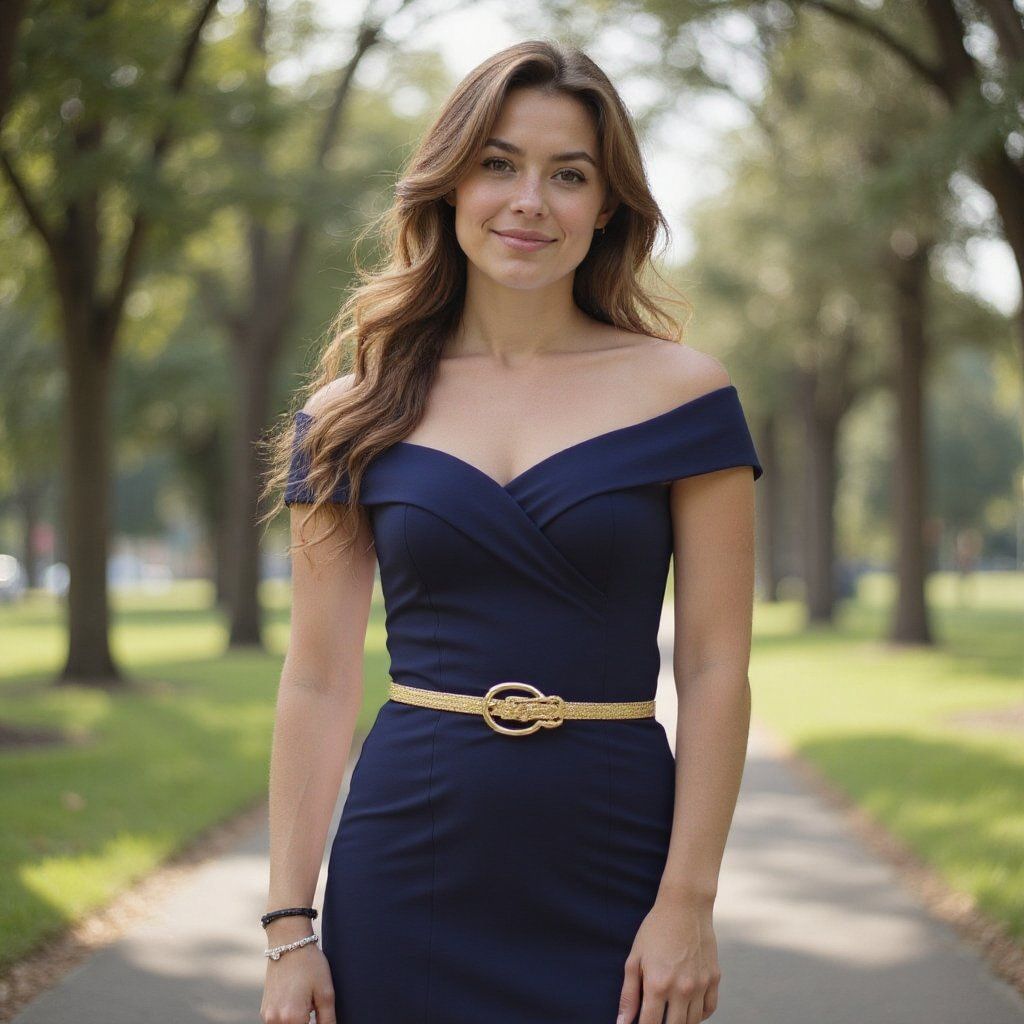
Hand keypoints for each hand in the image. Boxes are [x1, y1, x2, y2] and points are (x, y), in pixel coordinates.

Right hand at [260, 941, 336, 1023]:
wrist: (289, 943)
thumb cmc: (310, 964)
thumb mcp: (326, 992)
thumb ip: (328, 1020)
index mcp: (293, 1018)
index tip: (320, 1015)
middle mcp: (276, 1021)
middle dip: (307, 1023)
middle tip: (314, 1007)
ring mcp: (267, 1016)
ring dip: (298, 1022)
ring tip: (308, 1005)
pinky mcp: (264, 1010)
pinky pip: (278, 1023)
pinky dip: (289, 1019)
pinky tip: (297, 1002)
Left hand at [615, 892, 720, 1023]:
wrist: (685, 906)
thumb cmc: (655, 930)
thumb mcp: (634, 958)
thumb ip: (628, 994)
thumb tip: (622, 1022)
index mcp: (658, 984)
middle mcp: (682, 989)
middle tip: (656, 1015)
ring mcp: (701, 985)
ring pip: (693, 1022)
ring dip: (680, 1021)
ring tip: (670, 1012)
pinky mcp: (714, 978)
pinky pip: (709, 1009)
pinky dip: (699, 1015)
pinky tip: (688, 1007)